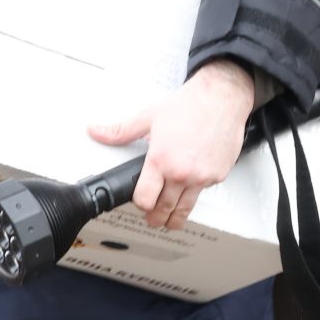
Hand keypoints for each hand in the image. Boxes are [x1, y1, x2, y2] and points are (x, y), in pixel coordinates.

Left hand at [89, 59, 257, 230]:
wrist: (221, 98)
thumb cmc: (190, 105)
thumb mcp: (149, 117)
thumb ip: (121, 131)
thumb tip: (97, 131)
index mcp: (161, 160)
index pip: (144, 199)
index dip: (140, 204)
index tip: (140, 201)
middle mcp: (181, 172)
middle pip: (164, 209)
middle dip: (155, 217)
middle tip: (153, 219)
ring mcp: (201, 177)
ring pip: (185, 209)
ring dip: (175, 218)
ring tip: (170, 221)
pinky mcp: (218, 176)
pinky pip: (204, 192)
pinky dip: (196, 192)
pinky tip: (191, 186)